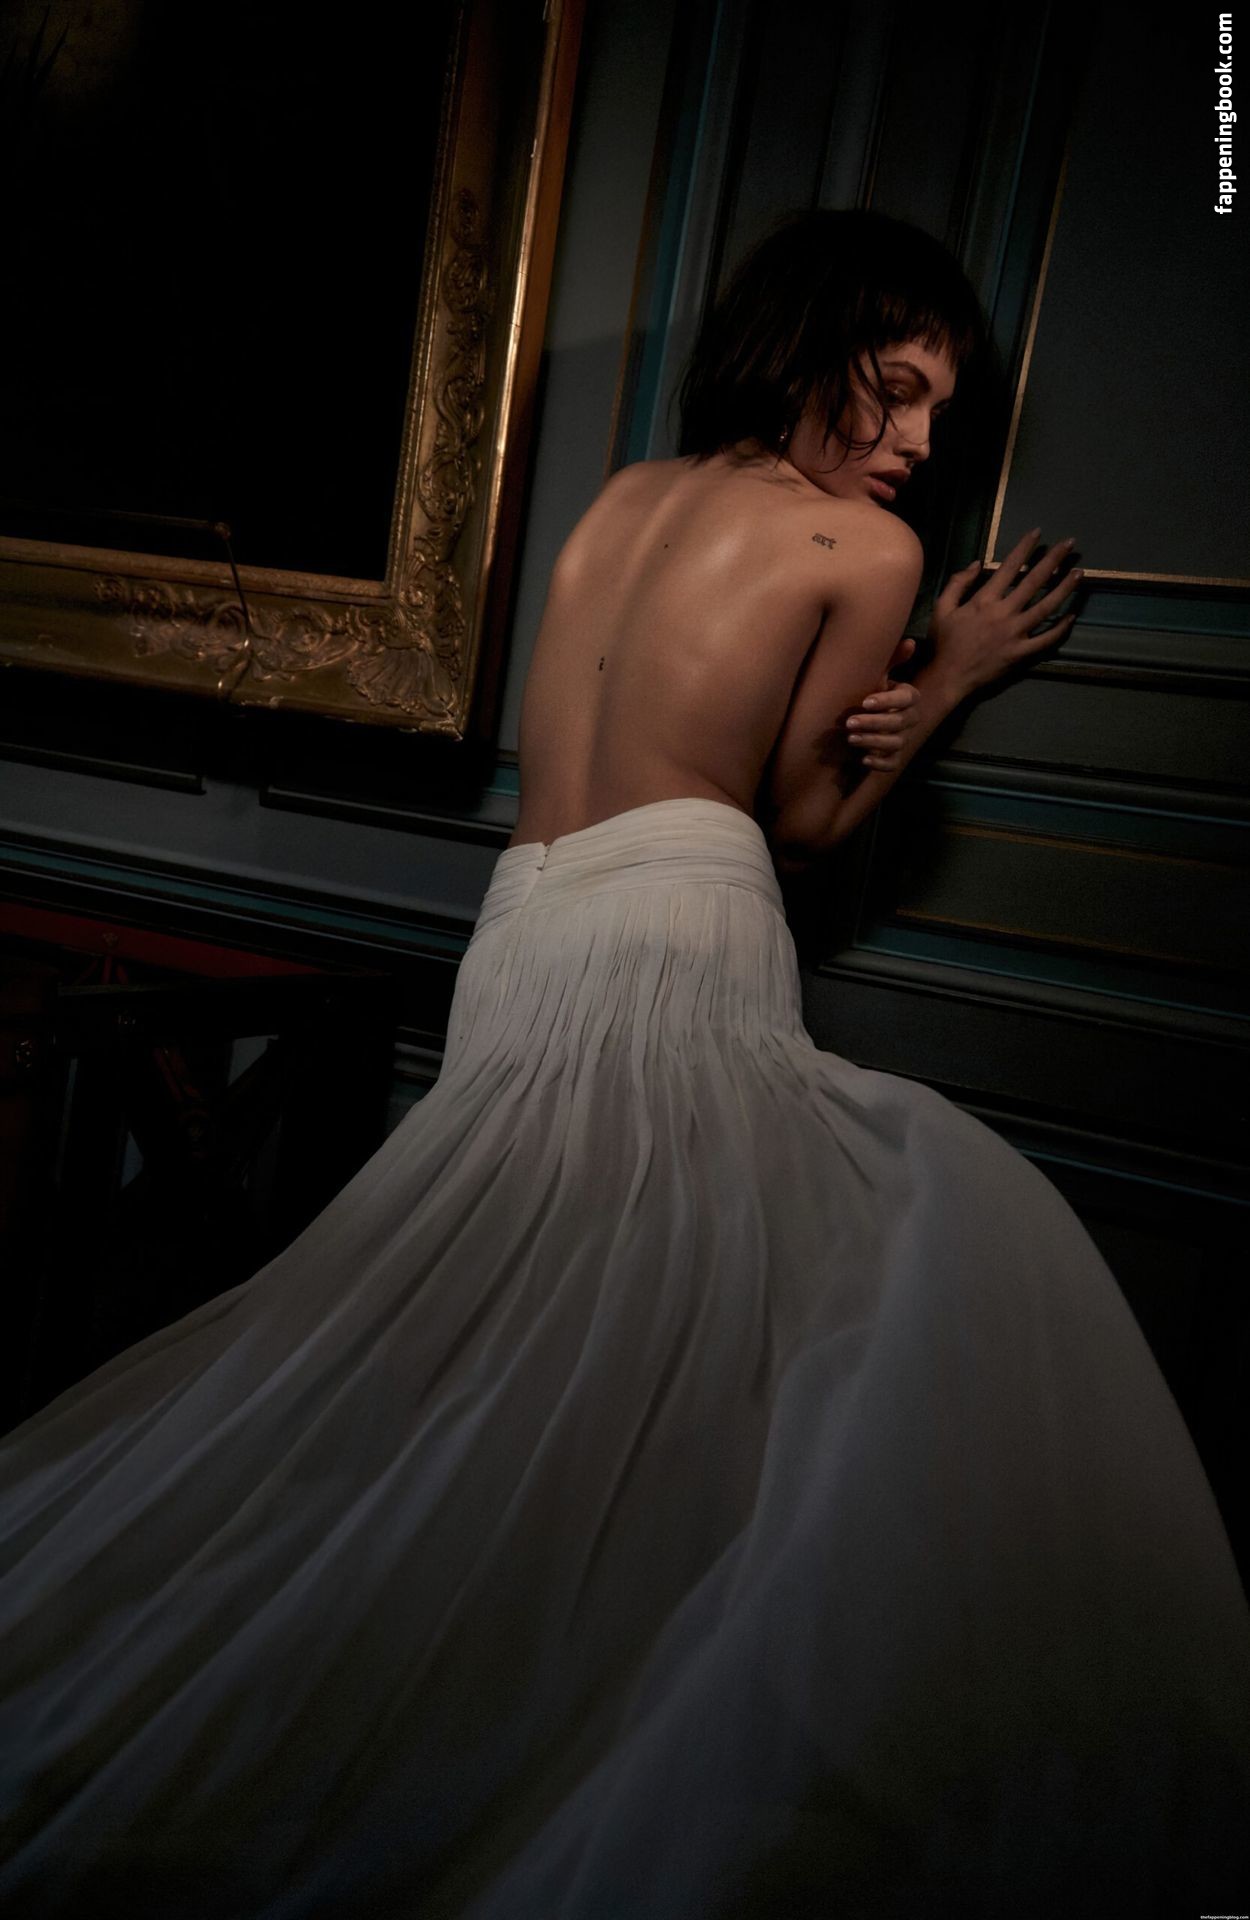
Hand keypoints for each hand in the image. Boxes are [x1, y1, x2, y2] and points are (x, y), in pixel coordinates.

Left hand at [845, 636, 919, 769]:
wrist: (861, 718)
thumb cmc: (870, 692)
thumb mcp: (877, 675)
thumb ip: (891, 659)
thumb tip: (910, 641)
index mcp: (908, 698)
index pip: (908, 698)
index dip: (888, 700)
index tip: (865, 701)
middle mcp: (910, 719)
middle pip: (900, 723)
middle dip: (874, 723)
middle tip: (850, 722)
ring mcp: (903, 739)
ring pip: (895, 744)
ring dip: (873, 742)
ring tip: (851, 738)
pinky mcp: (893, 758)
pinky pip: (892, 764)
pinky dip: (880, 764)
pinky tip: (863, 759)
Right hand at [929, 528, 1082, 700]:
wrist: (948, 677)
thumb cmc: (943, 643)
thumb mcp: (942, 608)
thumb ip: (958, 583)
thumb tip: (978, 563)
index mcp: (984, 600)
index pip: (1009, 567)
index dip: (1024, 548)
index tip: (1037, 533)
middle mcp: (1004, 613)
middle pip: (1033, 582)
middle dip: (1052, 560)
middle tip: (1069, 544)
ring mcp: (1015, 634)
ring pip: (1046, 608)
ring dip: (1064, 589)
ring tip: (1079, 573)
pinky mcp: (1021, 653)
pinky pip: (1045, 640)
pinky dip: (1060, 629)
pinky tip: (1071, 616)